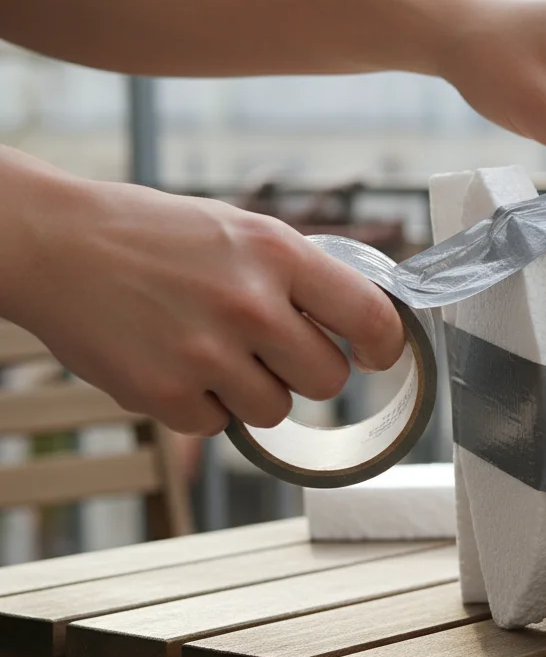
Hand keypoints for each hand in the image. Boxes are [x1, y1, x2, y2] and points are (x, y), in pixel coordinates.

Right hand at [1, 163, 404, 435]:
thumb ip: (298, 274)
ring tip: (208, 348)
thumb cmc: (152, 235)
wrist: (53, 242)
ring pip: (274, 411)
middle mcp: (249, 303)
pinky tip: (171, 362)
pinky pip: (216, 426)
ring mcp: (206, 353)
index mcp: (277, 253)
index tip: (373, 355)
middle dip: (306, 373)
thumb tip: (363, 321)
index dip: (383, 347)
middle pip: (327, 381)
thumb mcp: (239, 230)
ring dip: (251, 392)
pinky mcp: (164, 394)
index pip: (370, 317)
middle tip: (269, 350)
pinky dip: (200, 406)